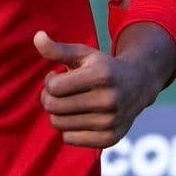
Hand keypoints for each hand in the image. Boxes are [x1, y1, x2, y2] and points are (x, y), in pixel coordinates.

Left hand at [33, 29, 163, 148]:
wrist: (138, 84)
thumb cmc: (102, 66)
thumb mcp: (83, 53)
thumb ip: (56, 48)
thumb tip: (37, 36)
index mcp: (101, 76)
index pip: (53, 86)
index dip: (50, 80)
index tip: (60, 76)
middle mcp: (109, 100)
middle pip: (53, 106)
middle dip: (50, 97)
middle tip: (60, 91)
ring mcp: (111, 122)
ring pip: (58, 124)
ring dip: (58, 113)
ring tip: (71, 102)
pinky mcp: (111, 139)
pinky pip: (69, 139)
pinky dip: (68, 129)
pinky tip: (79, 116)